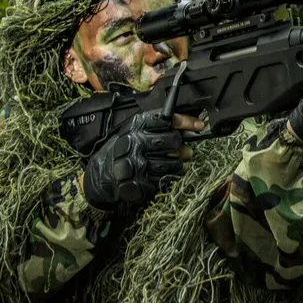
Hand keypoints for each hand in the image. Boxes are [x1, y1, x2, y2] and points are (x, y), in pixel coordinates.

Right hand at [82, 111, 202, 209]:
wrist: (102, 173)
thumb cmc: (125, 149)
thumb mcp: (137, 131)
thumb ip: (161, 130)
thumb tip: (190, 140)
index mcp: (136, 126)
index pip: (167, 120)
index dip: (186, 122)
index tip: (200, 126)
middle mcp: (136, 143)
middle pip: (173, 141)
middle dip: (179, 144)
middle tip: (176, 147)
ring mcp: (137, 164)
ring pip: (174, 162)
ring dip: (177, 163)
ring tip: (169, 161)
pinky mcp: (139, 182)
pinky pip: (166, 179)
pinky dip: (168, 176)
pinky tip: (159, 173)